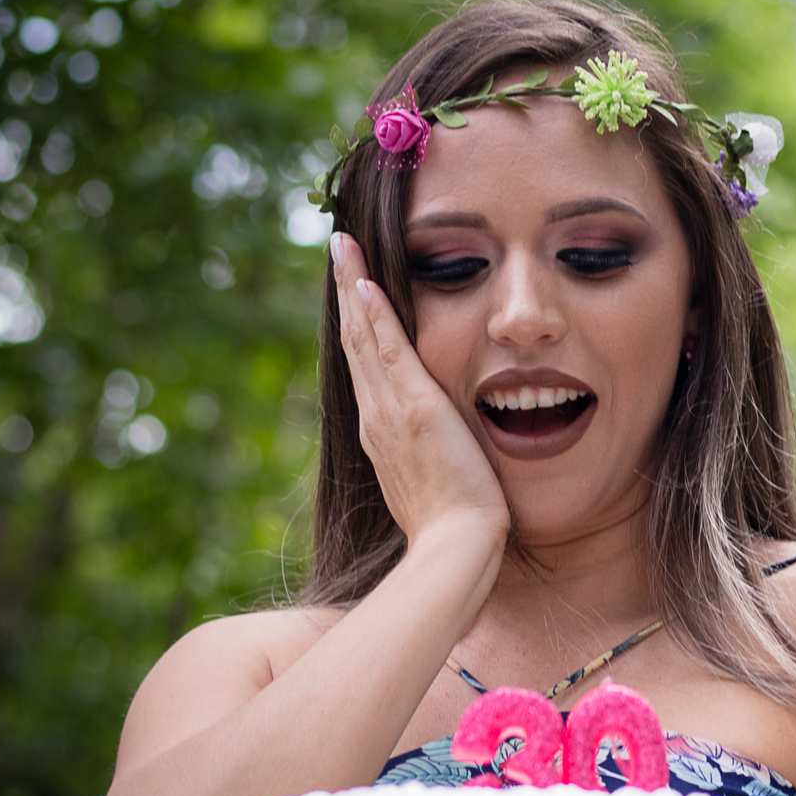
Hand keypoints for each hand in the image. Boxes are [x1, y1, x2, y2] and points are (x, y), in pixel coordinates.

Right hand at [331, 233, 509, 553]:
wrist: (456, 549)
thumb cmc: (455, 528)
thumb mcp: (434, 485)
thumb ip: (430, 460)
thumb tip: (436, 454)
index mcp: (380, 434)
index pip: (365, 365)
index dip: (357, 324)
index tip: (353, 287)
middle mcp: (374, 418)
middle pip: (355, 342)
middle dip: (346, 292)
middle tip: (338, 248)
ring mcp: (388, 412)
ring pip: (363, 337)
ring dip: (352, 287)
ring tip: (343, 246)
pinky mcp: (413, 408)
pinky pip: (389, 351)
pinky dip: (375, 316)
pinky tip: (364, 283)